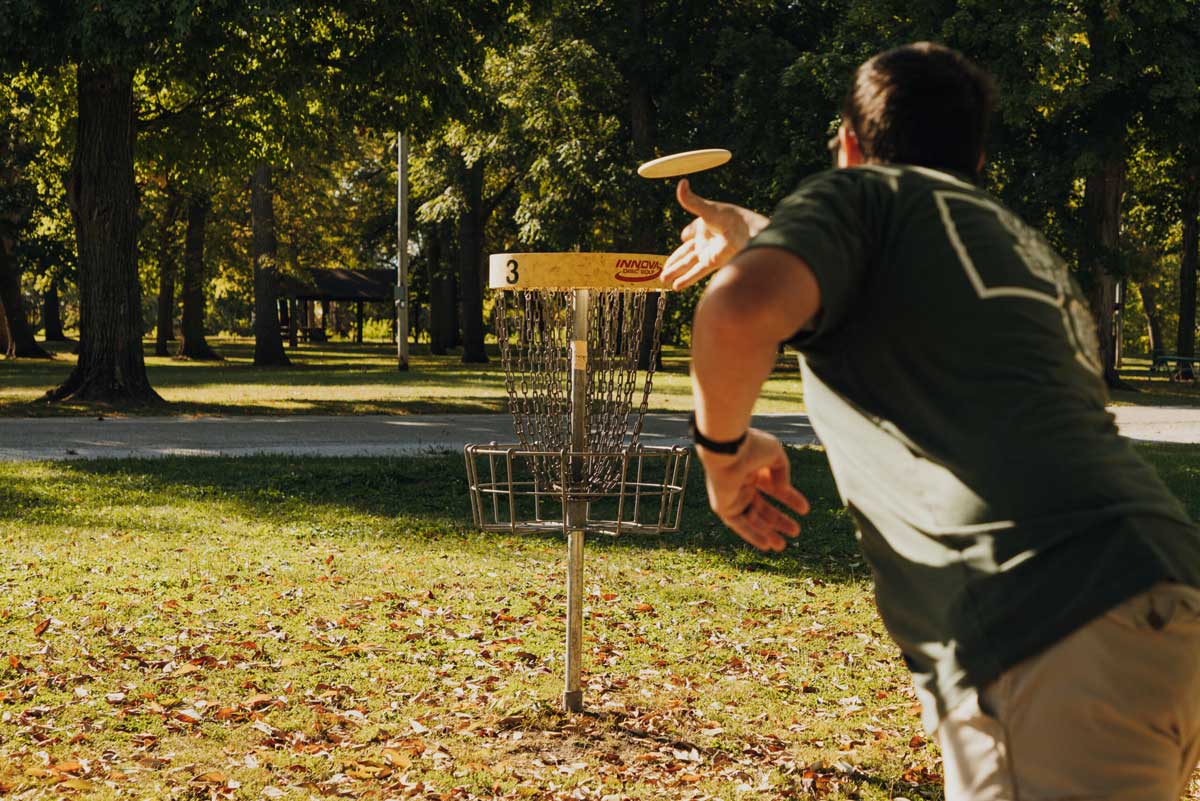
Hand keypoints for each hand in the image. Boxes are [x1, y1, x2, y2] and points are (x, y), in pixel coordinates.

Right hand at [662, 179, 768, 289]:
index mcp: (704, 226)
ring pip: (687, 264)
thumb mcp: (706, 209)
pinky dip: (686, 279)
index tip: (685, 237)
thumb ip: (691, 200)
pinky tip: (676, 286)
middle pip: (686, 253)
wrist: (746, 232)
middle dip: (674, 261)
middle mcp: (705, 241)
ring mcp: (707, 253)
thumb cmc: (729, 216)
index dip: (688, 234)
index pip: (692, 232)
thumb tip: (681, 183)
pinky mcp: (711, 263)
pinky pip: (695, 272)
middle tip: (663, 269)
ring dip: (675, 271)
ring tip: (662, 279)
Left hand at [699, 429, 809, 551]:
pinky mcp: (722, 506)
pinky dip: (751, 535)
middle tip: (796, 532)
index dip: (790, 499)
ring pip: (751, 518)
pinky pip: (738, 524)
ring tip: (782, 546)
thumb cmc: (751, 447)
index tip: (805, 510)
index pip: (773, 487)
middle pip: (762, 507)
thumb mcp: (776, 454)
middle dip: (778, 520)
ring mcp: (731, 495)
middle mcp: (741, 483)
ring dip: (766, 532)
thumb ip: (782, 471)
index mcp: (753, 468)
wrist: (728, 450)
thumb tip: (783, 489)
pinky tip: (766, 545)